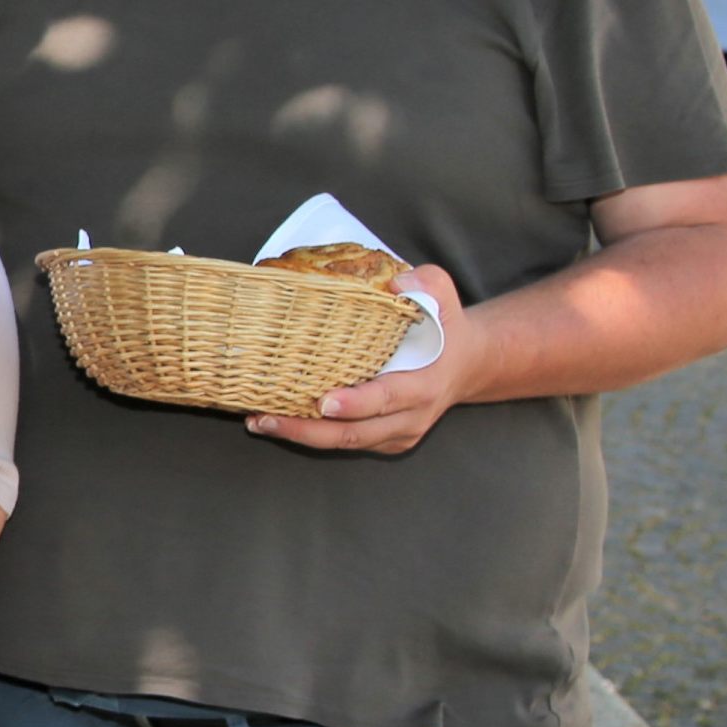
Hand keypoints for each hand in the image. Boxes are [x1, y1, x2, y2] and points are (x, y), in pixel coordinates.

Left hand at [247, 265, 486, 455]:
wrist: (468, 364)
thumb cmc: (446, 326)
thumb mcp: (442, 294)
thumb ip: (423, 283)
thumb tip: (393, 284)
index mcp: (424, 384)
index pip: (387, 399)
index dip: (355, 404)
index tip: (322, 402)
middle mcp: (411, 416)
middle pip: (355, 434)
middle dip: (307, 429)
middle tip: (266, 418)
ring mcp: (398, 433)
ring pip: (345, 444)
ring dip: (300, 436)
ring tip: (258, 422)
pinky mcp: (385, 441)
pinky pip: (347, 443)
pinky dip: (312, 436)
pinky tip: (277, 421)